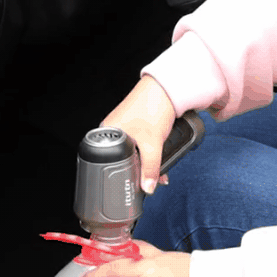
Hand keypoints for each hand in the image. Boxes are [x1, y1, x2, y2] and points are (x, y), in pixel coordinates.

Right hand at [102, 75, 175, 192]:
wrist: (168, 87)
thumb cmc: (153, 106)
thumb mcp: (152, 145)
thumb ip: (150, 170)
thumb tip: (148, 188)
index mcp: (108, 133)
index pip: (110, 163)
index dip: (123, 176)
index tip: (135, 185)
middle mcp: (113, 130)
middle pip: (123, 159)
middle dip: (139, 171)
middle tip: (150, 179)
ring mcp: (124, 126)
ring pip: (134, 153)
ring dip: (147, 163)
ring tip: (158, 167)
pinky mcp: (136, 124)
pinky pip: (140, 145)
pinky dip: (149, 153)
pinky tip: (158, 156)